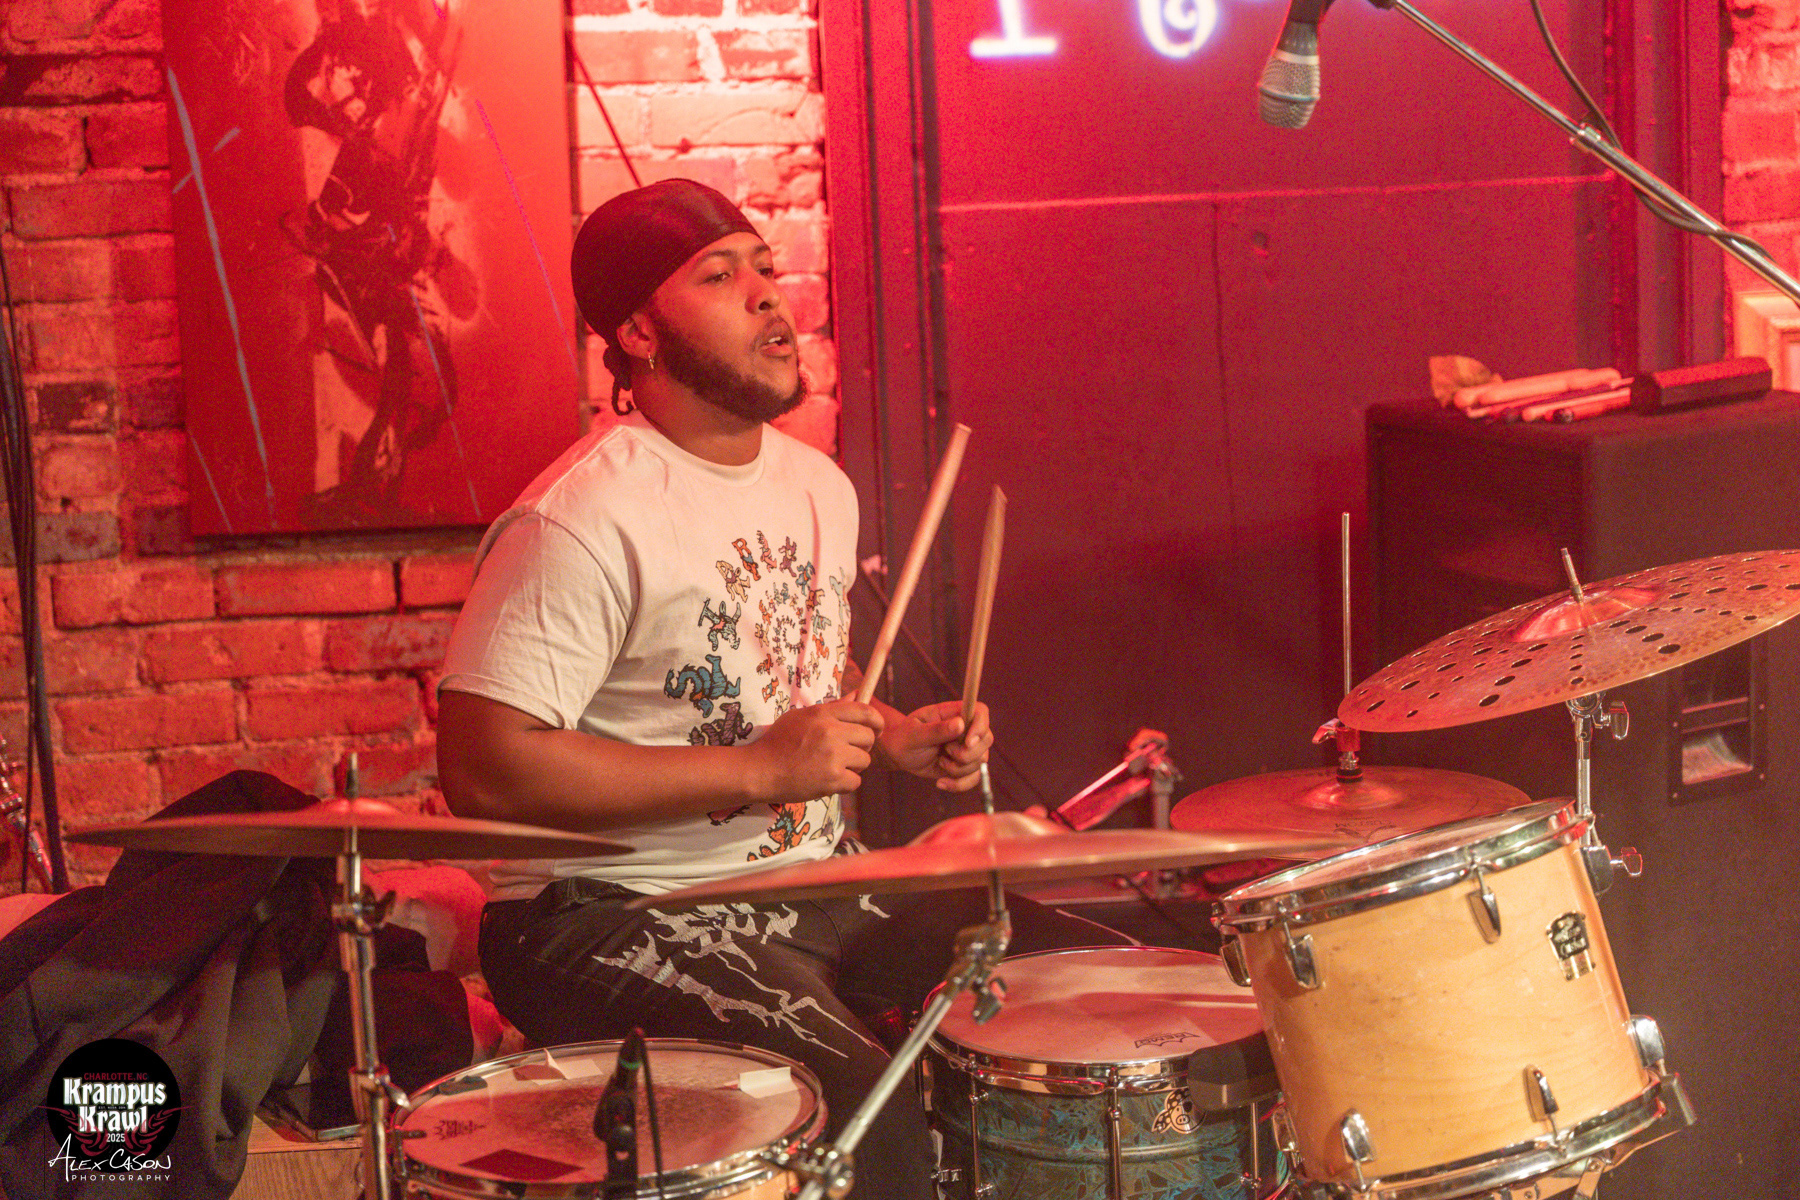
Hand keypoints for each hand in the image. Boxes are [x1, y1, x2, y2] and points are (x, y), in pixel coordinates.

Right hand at [747, 699, 883, 802]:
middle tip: (849, 752)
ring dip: (853, 766)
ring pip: (864, 760)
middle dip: (863, 746)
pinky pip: (856, 781)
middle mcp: (831, 732)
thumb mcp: (801, 717)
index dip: (876, 721)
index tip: (877, 728)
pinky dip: (845, 783)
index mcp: (823, 714)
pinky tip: (829, 780)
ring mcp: (833, 756)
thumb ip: (832, 708)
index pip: (865, 711)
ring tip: (834, 767)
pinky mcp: (832, 779)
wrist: (759, 770)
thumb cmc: (778, 743)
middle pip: (869, 737)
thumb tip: (857, 696)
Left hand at [876, 700, 991, 791]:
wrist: (899, 755)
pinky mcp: (965, 765)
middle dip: (967, 754)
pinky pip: (975, 778)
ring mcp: (967, 747)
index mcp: (953, 713)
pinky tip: (941, 783)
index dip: (980, 726)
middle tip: (946, 753)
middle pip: (986, 739)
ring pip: (981, 761)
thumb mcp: (915, 734)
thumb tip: (960, 724)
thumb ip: (936, 730)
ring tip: (939, 763)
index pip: (980, 712)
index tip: (967, 742)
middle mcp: (965, 729)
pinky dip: (959, 784)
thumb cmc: (904, 738)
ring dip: (958, 770)